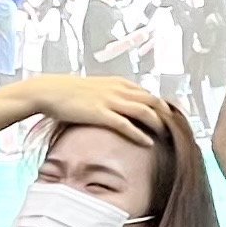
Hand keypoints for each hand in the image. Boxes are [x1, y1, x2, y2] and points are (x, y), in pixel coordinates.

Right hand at [15, 73, 172, 142]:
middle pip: (152, 100)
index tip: (169, 119)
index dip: (161, 106)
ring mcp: (110, 101)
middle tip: (175, 129)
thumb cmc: (69, 93)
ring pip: (144, 111)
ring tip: (166, 137)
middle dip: (166, 115)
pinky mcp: (101, 113)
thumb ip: (108, 96)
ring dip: (158, 124)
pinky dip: (140, 134)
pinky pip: (127, 124)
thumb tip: (117, 107)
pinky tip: (148, 143)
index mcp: (118, 83)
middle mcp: (118, 89)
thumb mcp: (94, 90)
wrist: (50, 91)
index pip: (148, 93)